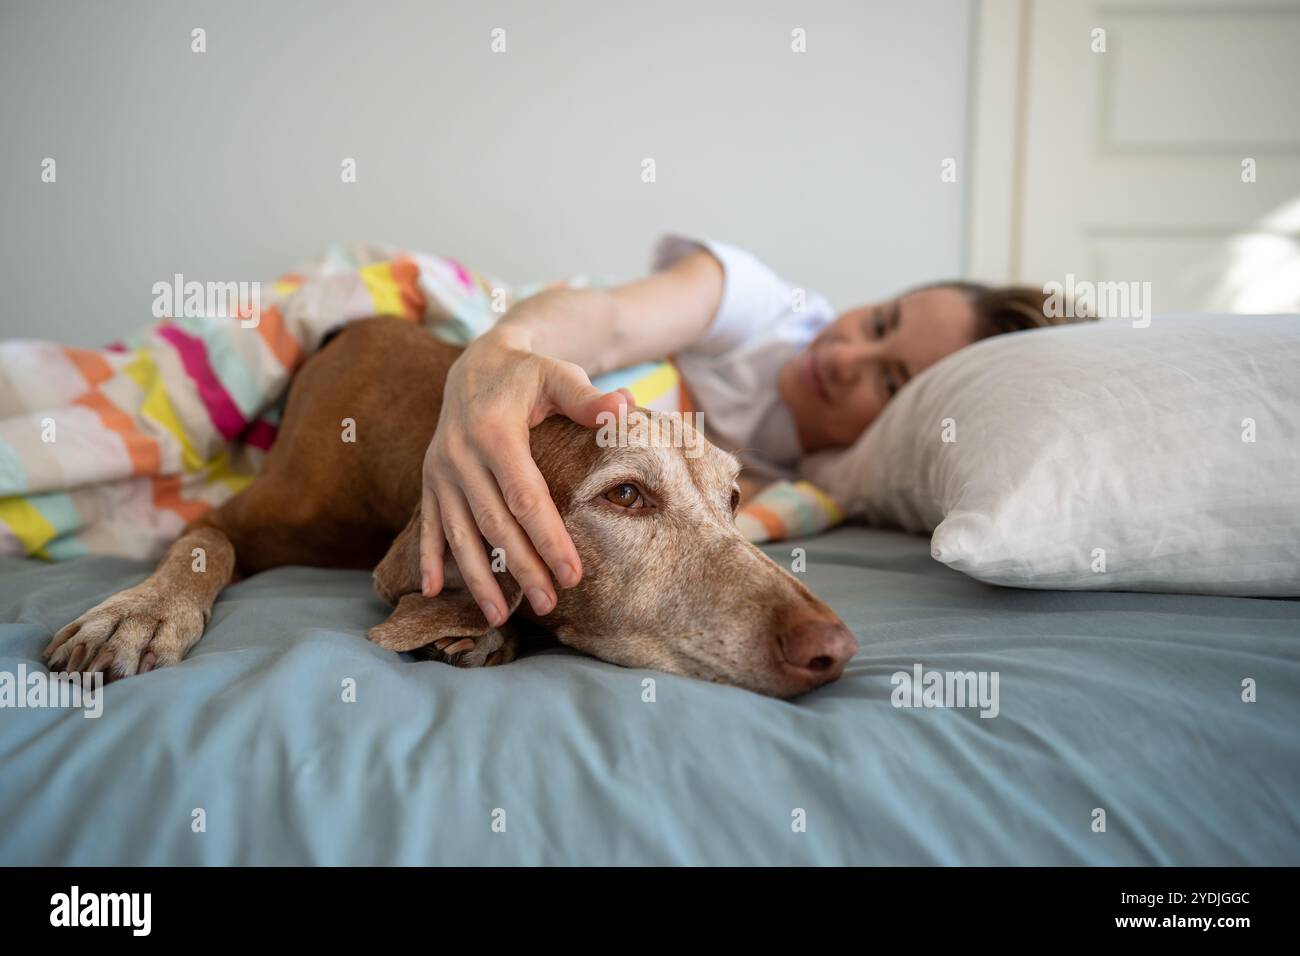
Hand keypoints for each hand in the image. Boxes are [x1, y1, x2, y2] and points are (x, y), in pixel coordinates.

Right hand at [420, 324, 629, 623]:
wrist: (475, 363)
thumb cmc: (528, 376)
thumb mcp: (558, 376)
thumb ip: (588, 398)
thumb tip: (624, 406)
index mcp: (496, 433)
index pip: (526, 498)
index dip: (548, 539)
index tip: (572, 575)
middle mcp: (461, 455)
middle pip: (494, 524)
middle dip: (520, 568)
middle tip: (548, 604)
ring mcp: (440, 470)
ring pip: (459, 533)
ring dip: (477, 578)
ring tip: (497, 618)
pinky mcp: (429, 479)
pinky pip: (428, 525)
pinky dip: (429, 558)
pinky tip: (431, 592)